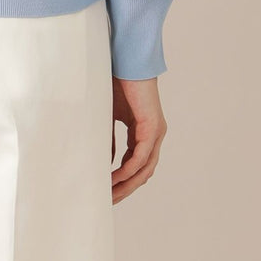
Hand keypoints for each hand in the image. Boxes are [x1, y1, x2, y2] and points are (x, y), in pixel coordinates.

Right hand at [111, 76, 167, 203]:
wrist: (125, 59)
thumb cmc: (116, 82)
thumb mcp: (109, 116)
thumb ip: (110, 138)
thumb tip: (108, 161)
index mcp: (143, 131)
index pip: (135, 164)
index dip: (121, 180)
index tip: (104, 190)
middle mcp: (154, 135)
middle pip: (142, 173)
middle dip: (125, 189)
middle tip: (107, 201)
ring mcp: (155, 132)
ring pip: (144, 169)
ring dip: (127, 184)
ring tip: (109, 194)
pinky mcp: (152, 126)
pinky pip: (141, 157)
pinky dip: (129, 169)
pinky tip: (115, 177)